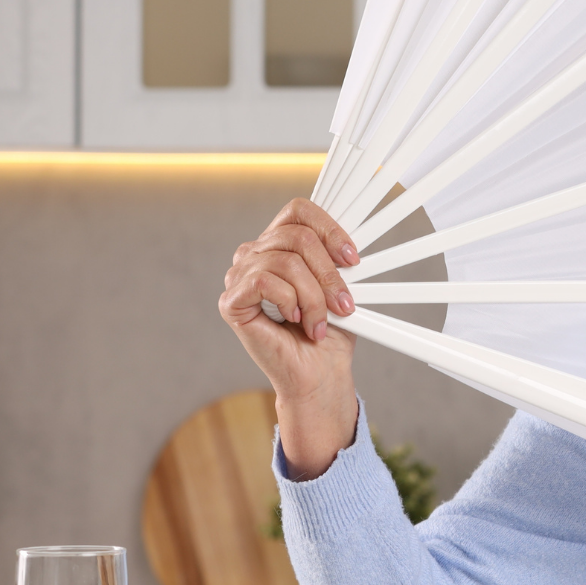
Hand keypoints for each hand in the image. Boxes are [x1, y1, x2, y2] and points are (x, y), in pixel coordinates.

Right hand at [217, 198, 361, 478]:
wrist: (319, 373)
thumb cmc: (330, 331)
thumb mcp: (341, 285)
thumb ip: (338, 257)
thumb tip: (351, 239)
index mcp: (279, 244)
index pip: (298, 210)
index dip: (329, 228)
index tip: (354, 258)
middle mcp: (254, 254)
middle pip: (296, 236)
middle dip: (328, 273)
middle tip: (344, 304)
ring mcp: (239, 276)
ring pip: (286, 262)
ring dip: (314, 295)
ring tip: (320, 321)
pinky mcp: (231, 301)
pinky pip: (264, 281)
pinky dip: (290, 301)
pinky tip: (296, 320)